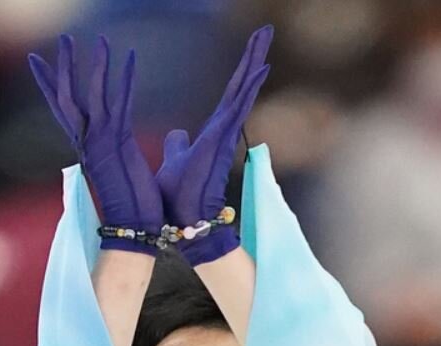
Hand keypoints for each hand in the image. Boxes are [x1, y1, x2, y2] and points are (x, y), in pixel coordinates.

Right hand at [28, 35, 163, 252]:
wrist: (135, 231)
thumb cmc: (132, 207)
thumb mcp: (121, 172)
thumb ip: (116, 155)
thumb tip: (118, 152)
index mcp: (87, 149)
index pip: (63, 111)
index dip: (50, 85)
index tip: (37, 62)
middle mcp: (88, 144)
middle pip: (66, 98)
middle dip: (63, 68)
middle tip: (62, 39)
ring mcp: (101, 143)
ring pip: (89, 96)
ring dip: (94, 65)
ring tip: (97, 38)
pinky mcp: (119, 144)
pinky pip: (120, 104)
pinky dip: (125, 80)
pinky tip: (131, 57)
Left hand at [156, 25, 272, 265]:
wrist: (184, 221)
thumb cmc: (179, 198)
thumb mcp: (174, 162)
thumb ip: (178, 145)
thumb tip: (177, 133)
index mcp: (212, 134)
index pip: (230, 96)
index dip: (240, 73)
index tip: (252, 49)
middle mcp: (222, 132)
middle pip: (240, 88)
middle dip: (253, 58)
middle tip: (266, 30)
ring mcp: (224, 137)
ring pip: (242, 92)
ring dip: (254, 63)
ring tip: (266, 36)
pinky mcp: (220, 143)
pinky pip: (237, 109)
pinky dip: (249, 88)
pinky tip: (261, 67)